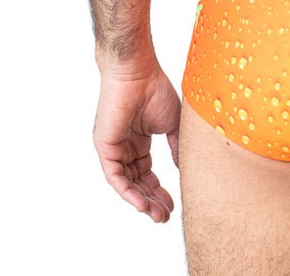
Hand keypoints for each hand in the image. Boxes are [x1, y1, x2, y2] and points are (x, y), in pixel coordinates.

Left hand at [93, 59, 180, 222]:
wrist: (138, 73)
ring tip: (156, 214)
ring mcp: (114, 147)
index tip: (173, 204)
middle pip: (138, 181)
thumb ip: (176, 147)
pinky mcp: (105, 147)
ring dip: (141, 200)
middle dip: (152, 200)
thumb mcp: (172, 124)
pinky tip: (141, 203)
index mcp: (139, 140)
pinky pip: (115, 177)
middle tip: (165, 216)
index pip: (147, 172)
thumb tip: (184, 169)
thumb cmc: (155, 90)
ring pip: (126, 183)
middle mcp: (125, 146)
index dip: (160, 189)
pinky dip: (128, 191)